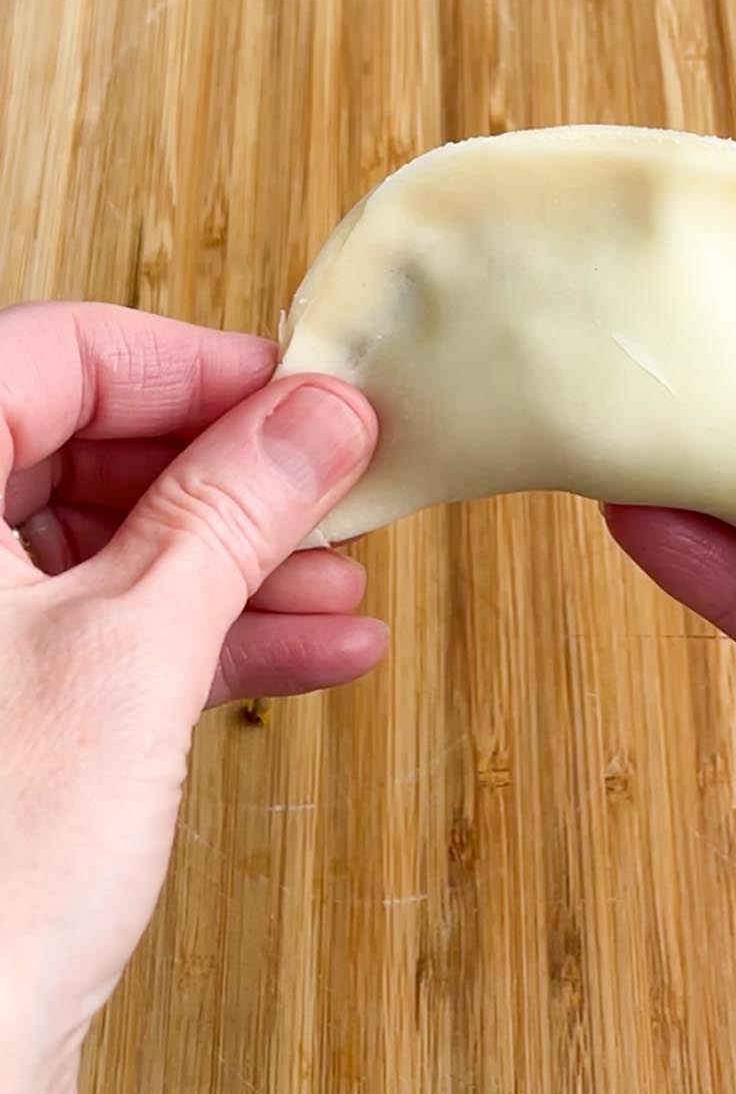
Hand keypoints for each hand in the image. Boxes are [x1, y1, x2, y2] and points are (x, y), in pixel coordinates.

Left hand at [0, 303, 384, 1093]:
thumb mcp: (131, 653)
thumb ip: (227, 515)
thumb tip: (314, 418)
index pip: (53, 358)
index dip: (188, 363)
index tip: (299, 389)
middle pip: (89, 455)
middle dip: (229, 474)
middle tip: (335, 482)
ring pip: (117, 557)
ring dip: (241, 566)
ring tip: (344, 581)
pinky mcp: (14, 735)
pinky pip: (126, 647)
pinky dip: (220, 646)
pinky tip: (315, 653)